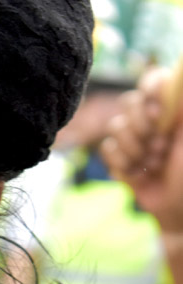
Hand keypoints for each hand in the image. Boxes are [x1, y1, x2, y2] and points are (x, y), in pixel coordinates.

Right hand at [101, 66, 182, 235]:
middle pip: (129, 102)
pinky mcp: (120, 159)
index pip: (152, 80)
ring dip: (135, 151)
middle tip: (161, 148)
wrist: (179, 210)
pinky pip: (107, 149)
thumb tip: (175, 73)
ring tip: (154, 165)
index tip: (161, 115)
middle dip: (143, 129)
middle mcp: (152, 119)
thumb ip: (181, 104)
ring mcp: (135, 139)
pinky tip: (140, 174)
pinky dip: (123, 164)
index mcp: (173, 108)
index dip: (150, 94)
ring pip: (116, 128)